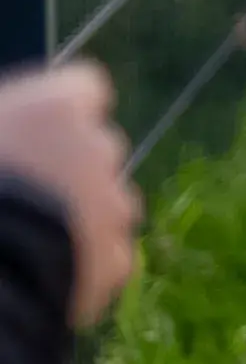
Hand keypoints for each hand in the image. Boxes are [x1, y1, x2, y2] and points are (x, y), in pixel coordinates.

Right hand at [0, 62, 136, 329]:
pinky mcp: (116, 260)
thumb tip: (14, 137)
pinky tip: (43, 275)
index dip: (61, 114)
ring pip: (109, 203)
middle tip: (26, 196)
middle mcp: (99, 148)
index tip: (39, 131)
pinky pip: (108, 255)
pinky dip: (86, 264)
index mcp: (56, 109)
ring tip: (30, 241)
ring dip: (83, 216)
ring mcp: (115, 205)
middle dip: (70, 168)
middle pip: (98, 148)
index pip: (84, 89)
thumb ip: (8, 127)